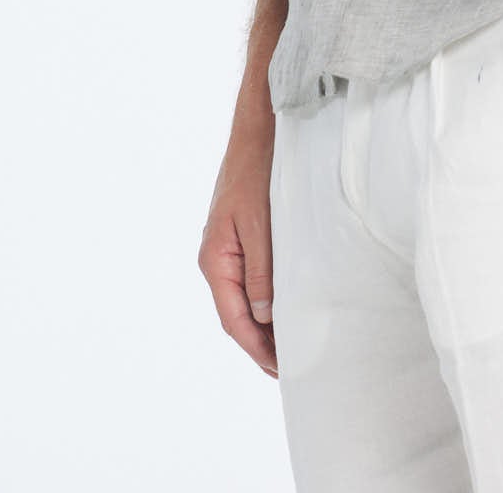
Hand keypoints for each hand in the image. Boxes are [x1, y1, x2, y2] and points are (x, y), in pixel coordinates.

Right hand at [198, 124, 278, 378]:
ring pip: (242, 299)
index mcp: (215, 260)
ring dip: (262, 324)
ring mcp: (226, 249)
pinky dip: (263, 300)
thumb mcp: (260, 225)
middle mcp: (216, 259)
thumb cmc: (256, 173)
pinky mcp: (239, 238)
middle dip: (259, 343)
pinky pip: (249, 280)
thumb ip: (261, 272)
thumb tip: (264, 316)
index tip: (278, 369)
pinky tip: (281, 308)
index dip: (255, 347)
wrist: (255, 133)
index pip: (233, 318)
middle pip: (236, 314)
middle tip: (287, 368)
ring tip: (287, 347)